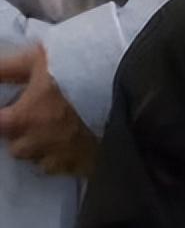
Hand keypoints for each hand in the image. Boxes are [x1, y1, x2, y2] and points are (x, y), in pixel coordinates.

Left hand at [0, 45, 95, 174]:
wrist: (129, 87)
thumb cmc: (81, 69)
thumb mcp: (40, 58)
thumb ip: (7, 69)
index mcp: (22, 119)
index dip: (4, 118)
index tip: (12, 112)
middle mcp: (39, 145)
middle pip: (18, 149)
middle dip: (24, 136)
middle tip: (39, 117)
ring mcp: (65, 158)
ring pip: (44, 162)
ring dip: (47, 150)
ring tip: (61, 132)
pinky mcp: (89, 165)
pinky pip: (72, 169)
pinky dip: (71, 159)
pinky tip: (80, 143)